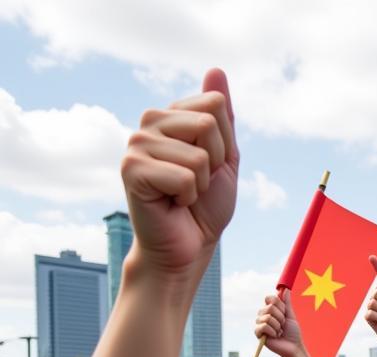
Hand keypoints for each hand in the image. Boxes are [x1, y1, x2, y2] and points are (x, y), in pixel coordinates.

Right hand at [121, 68, 237, 276]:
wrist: (187, 247)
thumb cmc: (204, 208)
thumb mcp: (225, 160)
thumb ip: (222, 118)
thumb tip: (215, 69)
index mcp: (171, 115)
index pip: (216, 105)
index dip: (225, 144)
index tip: (209, 167)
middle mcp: (149, 122)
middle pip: (208, 124)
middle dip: (215, 163)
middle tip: (195, 185)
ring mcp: (136, 143)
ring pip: (199, 154)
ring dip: (200, 184)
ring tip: (182, 195)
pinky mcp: (131, 169)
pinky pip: (185, 176)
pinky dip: (187, 197)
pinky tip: (171, 203)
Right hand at [255, 291, 305, 356]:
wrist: (294, 346)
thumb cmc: (293, 332)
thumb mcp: (290, 315)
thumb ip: (287, 303)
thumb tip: (286, 290)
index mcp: (270, 310)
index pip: (269, 298)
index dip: (279, 305)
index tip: (285, 313)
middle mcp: (263, 315)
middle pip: (269, 307)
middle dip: (281, 317)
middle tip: (283, 325)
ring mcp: (259, 323)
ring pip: (268, 317)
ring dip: (278, 325)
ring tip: (280, 331)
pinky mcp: (258, 333)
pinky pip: (263, 326)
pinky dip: (273, 331)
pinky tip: (275, 336)